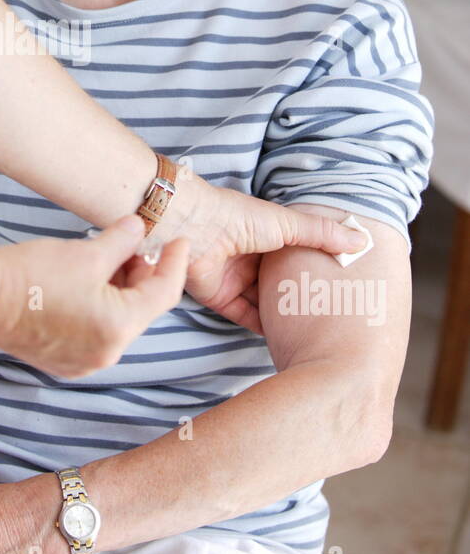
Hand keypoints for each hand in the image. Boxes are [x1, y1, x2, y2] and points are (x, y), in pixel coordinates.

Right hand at [0, 216, 188, 377]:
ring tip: (106, 258)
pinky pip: (96, 332)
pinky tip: (88, 282)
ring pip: (118, 321)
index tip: (179, 242)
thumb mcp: (86, 252)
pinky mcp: (64, 361)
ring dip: (120, 290)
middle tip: (134, 243)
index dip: (174, 263)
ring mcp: (84, 362)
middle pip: (140, 309)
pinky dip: (101, 307)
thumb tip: (138, 229)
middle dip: (143, 275)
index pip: (163, 293)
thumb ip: (122, 241)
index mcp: (119, 327)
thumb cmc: (30, 275)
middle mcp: (107, 353)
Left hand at [152, 172, 366, 330]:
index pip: (295, 256)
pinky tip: (284, 336)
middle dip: (300, 295)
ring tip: (312, 330)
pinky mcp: (220, 296)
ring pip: (264, 301)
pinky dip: (262, 325)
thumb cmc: (238, 217)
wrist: (193, 228)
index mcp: (266, 236)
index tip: (340, 286)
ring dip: (282, 313)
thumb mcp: (288, 224)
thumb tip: (362, 240)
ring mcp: (234, 278)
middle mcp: (251, 258)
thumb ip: (323, 234)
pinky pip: (244, 316)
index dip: (314, 269)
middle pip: (280, 282)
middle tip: (330, 314)